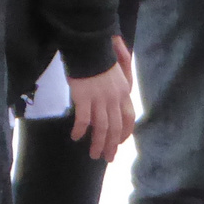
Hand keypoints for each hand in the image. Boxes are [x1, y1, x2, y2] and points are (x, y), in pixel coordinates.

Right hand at [66, 38, 134, 160]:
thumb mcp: (116, 72)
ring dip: (98, 143)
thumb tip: (119, 97)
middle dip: (112, 145)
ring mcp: (99, 99)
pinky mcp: (83, 97)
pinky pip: (84, 119)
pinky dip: (80, 130)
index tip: (118, 143)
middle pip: (116, 128)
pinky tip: (75, 137)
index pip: (128, 119)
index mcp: (123, 93)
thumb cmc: (100, 57)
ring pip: (102, 127)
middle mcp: (114, 98)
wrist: (88, 46)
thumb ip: (119, 86)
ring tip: (94, 155)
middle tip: (108, 158)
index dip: (124, 133)